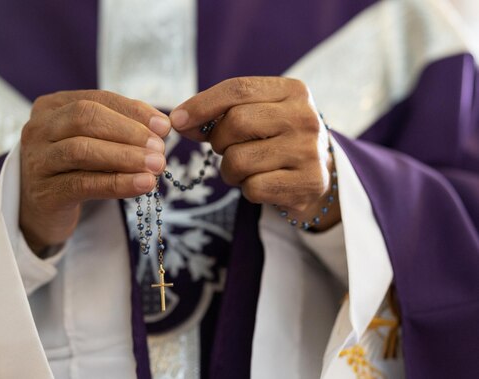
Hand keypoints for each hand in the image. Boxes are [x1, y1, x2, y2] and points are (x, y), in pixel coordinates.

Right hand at [20, 90, 170, 252]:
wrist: (42, 211)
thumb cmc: (74, 169)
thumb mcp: (94, 142)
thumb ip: (122, 128)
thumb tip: (162, 125)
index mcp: (52, 107)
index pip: (97, 99)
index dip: (133, 110)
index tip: (164, 126)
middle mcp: (38, 128)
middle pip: (86, 118)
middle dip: (129, 132)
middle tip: (160, 148)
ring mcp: (36, 160)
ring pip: (82, 150)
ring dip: (125, 157)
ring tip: (156, 166)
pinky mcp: (44, 192)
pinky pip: (83, 184)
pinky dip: (117, 183)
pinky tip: (142, 184)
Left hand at [169, 77, 339, 229]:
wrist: (318, 174)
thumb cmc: (276, 139)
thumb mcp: (258, 114)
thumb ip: (221, 113)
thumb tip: (179, 121)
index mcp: (293, 91)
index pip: (238, 89)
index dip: (201, 105)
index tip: (177, 121)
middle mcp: (305, 117)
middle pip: (236, 124)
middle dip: (218, 141)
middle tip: (226, 148)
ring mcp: (309, 151)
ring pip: (238, 160)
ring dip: (229, 169)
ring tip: (246, 168)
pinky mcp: (309, 183)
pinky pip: (253, 188)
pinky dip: (246, 189)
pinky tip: (262, 183)